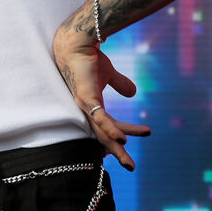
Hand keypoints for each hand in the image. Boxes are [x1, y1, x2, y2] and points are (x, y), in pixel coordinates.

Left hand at [53, 39, 150, 170]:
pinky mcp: (86, 97)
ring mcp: (85, 105)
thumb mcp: (109, 74)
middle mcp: (86, 110)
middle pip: (102, 137)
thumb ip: (120, 83)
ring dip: (116, 147)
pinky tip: (122, 139)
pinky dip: (109, 129)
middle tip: (131, 167)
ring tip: (128, 162)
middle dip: (116, 153)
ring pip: (101, 132)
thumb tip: (133, 93)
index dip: (118, 137)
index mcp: (92, 107)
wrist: (78, 43)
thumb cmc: (89, 59)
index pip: (108, 127)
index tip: (127, 147)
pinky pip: (99, 117)